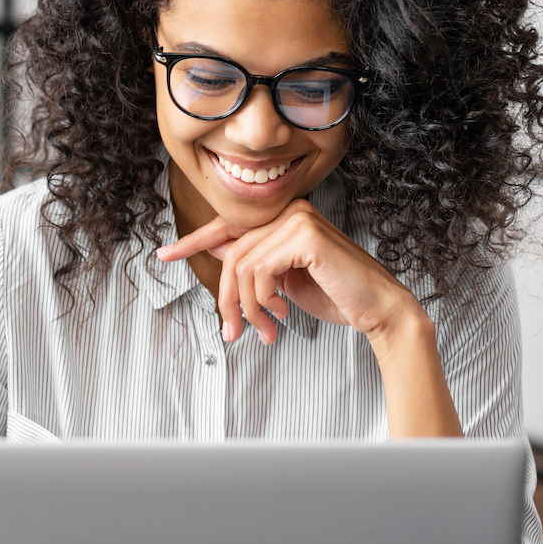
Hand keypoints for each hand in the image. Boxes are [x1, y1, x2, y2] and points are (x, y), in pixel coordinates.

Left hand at [156, 199, 427, 345]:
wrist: (377, 310)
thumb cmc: (336, 296)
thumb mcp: (284, 280)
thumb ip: (256, 264)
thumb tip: (220, 253)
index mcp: (285, 217)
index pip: (229, 227)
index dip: (193, 242)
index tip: (165, 255)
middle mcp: (290, 210)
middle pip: (231, 254)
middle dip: (227, 300)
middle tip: (233, 333)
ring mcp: (297, 219)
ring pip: (241, 266)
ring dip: (247, 309)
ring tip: (265, 330)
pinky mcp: (304, 236)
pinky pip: (258, 271)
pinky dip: (262, 301)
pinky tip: (282, 314)